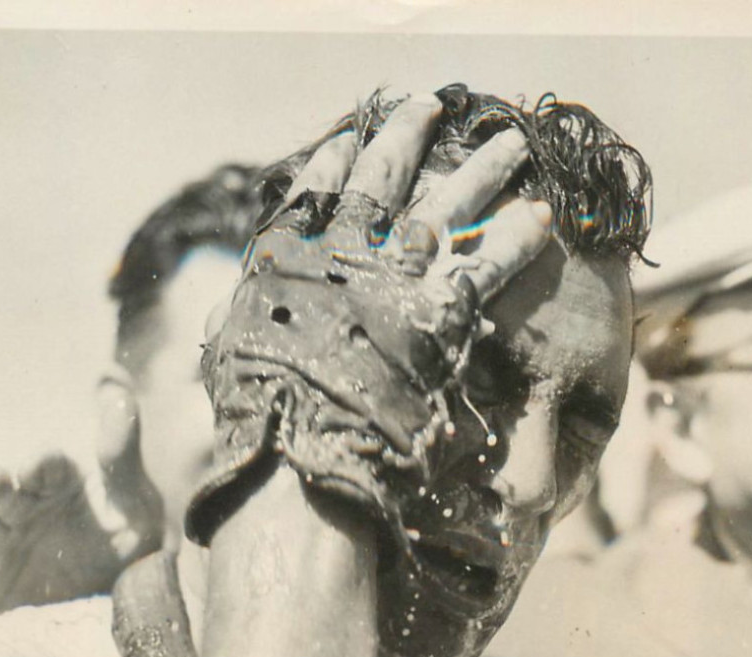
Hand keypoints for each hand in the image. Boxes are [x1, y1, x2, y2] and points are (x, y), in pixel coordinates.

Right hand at [0, 383, 163, 613]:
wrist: (122, 611)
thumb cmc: (132, 550)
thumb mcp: (135, 503)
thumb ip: (121, 454)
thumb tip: (117, 392)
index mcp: (57, 484)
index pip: (45, 467)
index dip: (40, 466)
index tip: (38, 466)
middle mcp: (23, 509)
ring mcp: (1, 544)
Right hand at [185, 92, 552, 545]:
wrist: (303, 454)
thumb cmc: (259, 419)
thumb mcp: (226, 362)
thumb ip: (229, 331)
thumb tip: (209, 331)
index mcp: (287, 255)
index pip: (313, 189)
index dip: (335, 160)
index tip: (352, 133)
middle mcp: (343, 249)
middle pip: (385, 176)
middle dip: (409, 136)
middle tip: (431, 107)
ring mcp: (395, 274)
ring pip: (448, 204)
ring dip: (484, 170)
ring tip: (513, 143)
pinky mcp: (442, 309)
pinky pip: (490, 260)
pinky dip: (517, 236)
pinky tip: (542, 214)